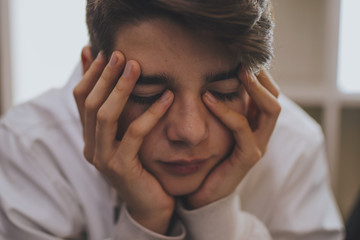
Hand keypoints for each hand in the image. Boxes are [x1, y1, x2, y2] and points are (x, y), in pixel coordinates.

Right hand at [73, 48, 174, 233]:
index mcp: (90, 138)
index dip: (89, 74)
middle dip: (104, 76)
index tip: (100, 51)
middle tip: (120, 53)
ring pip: (106, 116)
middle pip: (91, 104)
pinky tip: (167, 96)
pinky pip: (135, 133)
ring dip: (120, 88)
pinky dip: (151, 113)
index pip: (82, 99)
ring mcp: (103, 159)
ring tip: (135, 66)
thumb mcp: (128, 137)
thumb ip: (122, 115)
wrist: (151, 205)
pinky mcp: (122, 167)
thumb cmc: (143, 167)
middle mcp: (91, 147)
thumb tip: (119, 81)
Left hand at [184, 69, 280, 208]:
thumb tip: (208, 80)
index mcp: (256, 126)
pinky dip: (227, 111)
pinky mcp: (247, 158)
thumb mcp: (216, 129)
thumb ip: (220, 109)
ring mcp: (258, 146)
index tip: (245, 56)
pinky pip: (242, 129)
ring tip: (239, 71)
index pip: (268, 95)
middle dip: (263, 77)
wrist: (203, 193)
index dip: (261, 75)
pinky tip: (209, 98)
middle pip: (275, 99)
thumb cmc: (208, 159)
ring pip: (270, 111)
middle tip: (246, 59)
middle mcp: (262, 134)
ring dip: (255, 89)